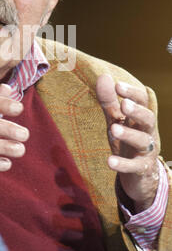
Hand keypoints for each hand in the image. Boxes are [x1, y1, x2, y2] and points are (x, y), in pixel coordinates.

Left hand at [96, 74, 158, 212]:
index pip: (142, 101)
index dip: (132, 93)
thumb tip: (103, 76)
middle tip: (124, 105)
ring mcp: (146, 151)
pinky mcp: (142, 169)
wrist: (140, 174)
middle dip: (137, 111)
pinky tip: (110, 161)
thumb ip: (109, 101)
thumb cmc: (127, 140)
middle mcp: (147, 132)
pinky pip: (135, 166)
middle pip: (148, 118)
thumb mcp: (116, 119)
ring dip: (128, 134)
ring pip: (142, 141)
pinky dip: (123, 164)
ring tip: (113, 129)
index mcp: (140, 117)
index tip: (118, 85)